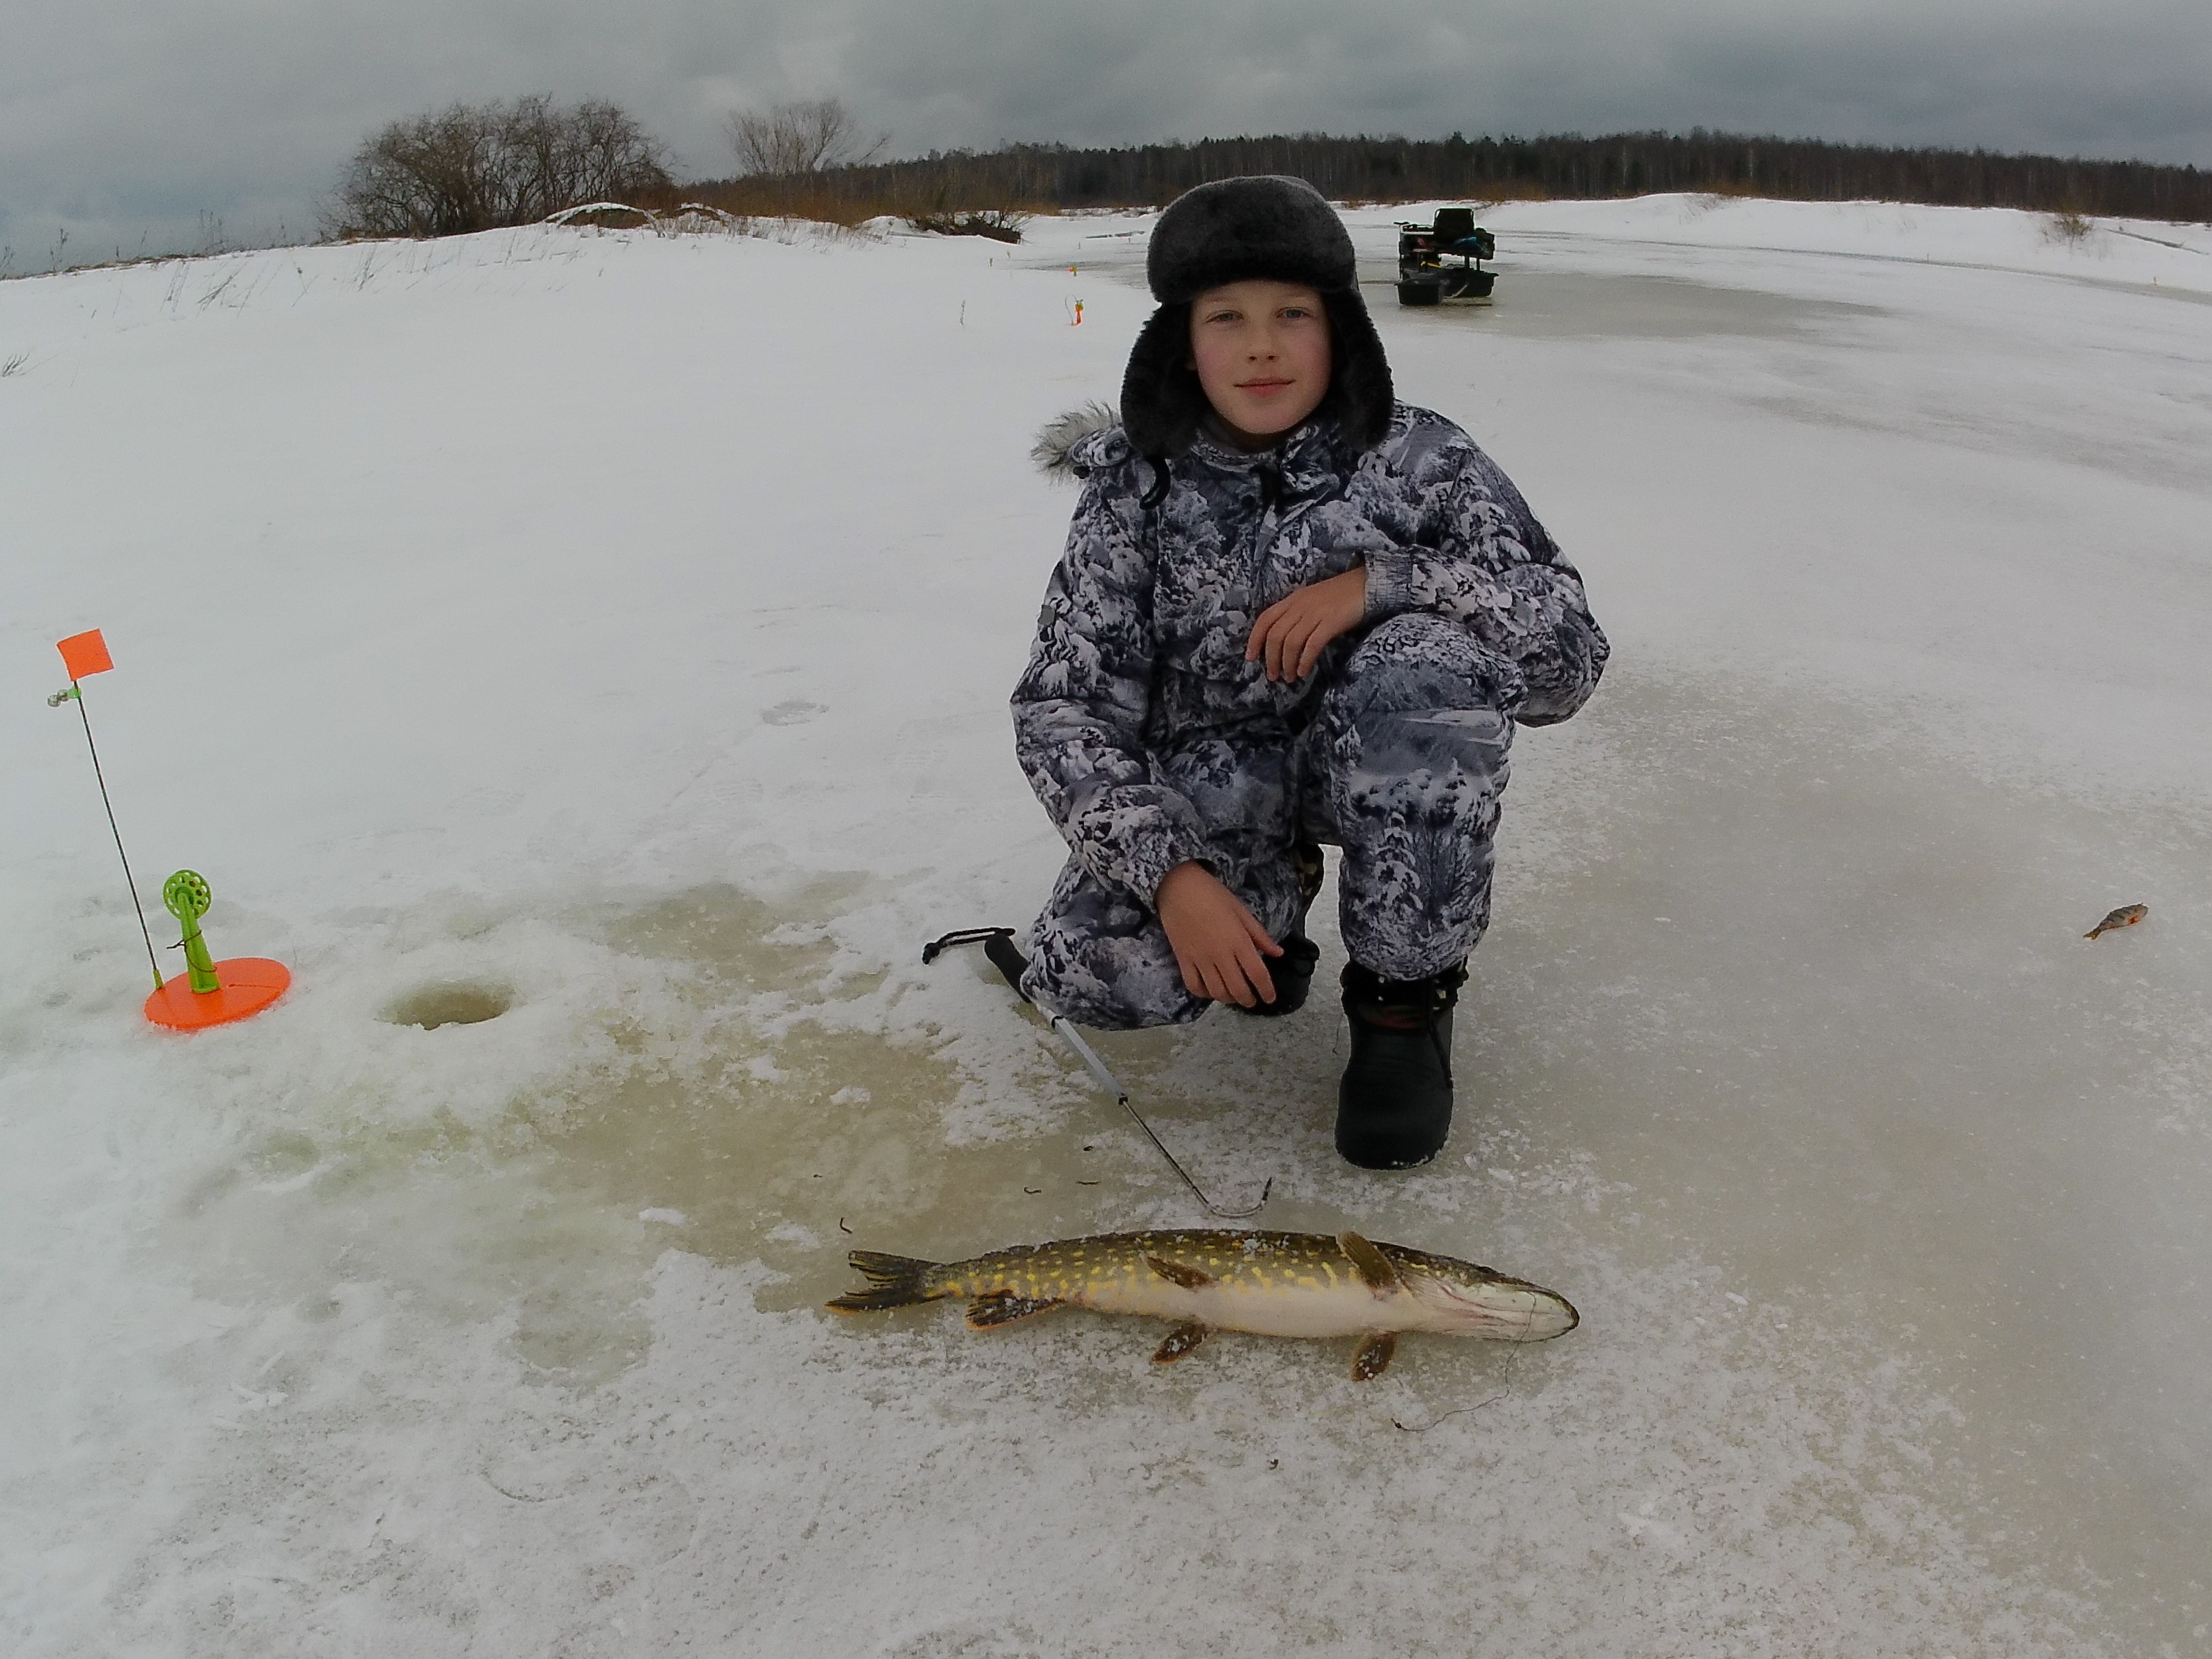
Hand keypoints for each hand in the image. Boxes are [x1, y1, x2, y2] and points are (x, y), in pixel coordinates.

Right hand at [1155, 862, 1281, 1006]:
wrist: (1178, 887)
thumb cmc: (1213, 895)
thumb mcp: (1242, 911)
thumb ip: (1260, 935)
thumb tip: (1278, 953)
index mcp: (1239, 941)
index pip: (1258, 974)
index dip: (1267, 991)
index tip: (1270, 998)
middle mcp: (1220, 954)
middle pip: (1238, 988)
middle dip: (1248, 1000)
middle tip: (1253, 1000)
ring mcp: (1200, 959)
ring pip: (1217, 992)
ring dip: (1229, 999)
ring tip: (1234, 997)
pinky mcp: (1183, 959)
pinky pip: (1194, 986)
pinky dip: (1204, 994)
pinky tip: (1211, 991)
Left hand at [1245, 566, 1366, 681]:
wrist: (1369, 583)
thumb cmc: (1342, 595)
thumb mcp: (1312, 600)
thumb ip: (1298, 615)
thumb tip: (1285, 642)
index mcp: (1293, 599)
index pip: (1265, 619)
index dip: (1254, 640)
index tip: (1250, 658)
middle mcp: (1301, 605)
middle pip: (1275, 635)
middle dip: (1270, 659)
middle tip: (1273, 676)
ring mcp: (1316, 612)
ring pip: (1291, 642)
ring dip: (1286, 664)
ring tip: (1289, 677)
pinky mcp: (1332, 621)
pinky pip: (1312, 644)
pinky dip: (1304, 660)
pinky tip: (1303, 671)